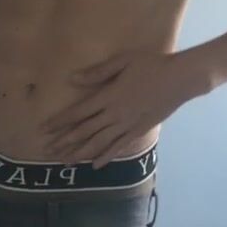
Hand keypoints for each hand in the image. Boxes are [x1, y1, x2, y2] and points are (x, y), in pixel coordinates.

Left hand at [38, 50, 210, 168]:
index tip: (44, 129)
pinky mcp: (139, 131)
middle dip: (63, 142)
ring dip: (80, 153)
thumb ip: (97, 73)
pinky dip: (106, 156)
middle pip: (84, 131)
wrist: (181, 78)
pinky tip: (95, 165)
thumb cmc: (152, 64)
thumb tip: (72, 79)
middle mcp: (114, 114)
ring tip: (65, 161)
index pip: (77, 113)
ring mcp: (127, 125)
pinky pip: (119, 147)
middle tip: (47, 151)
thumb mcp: (122, 61)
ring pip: (98, 143)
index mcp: (108, 96)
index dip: (59, 122)